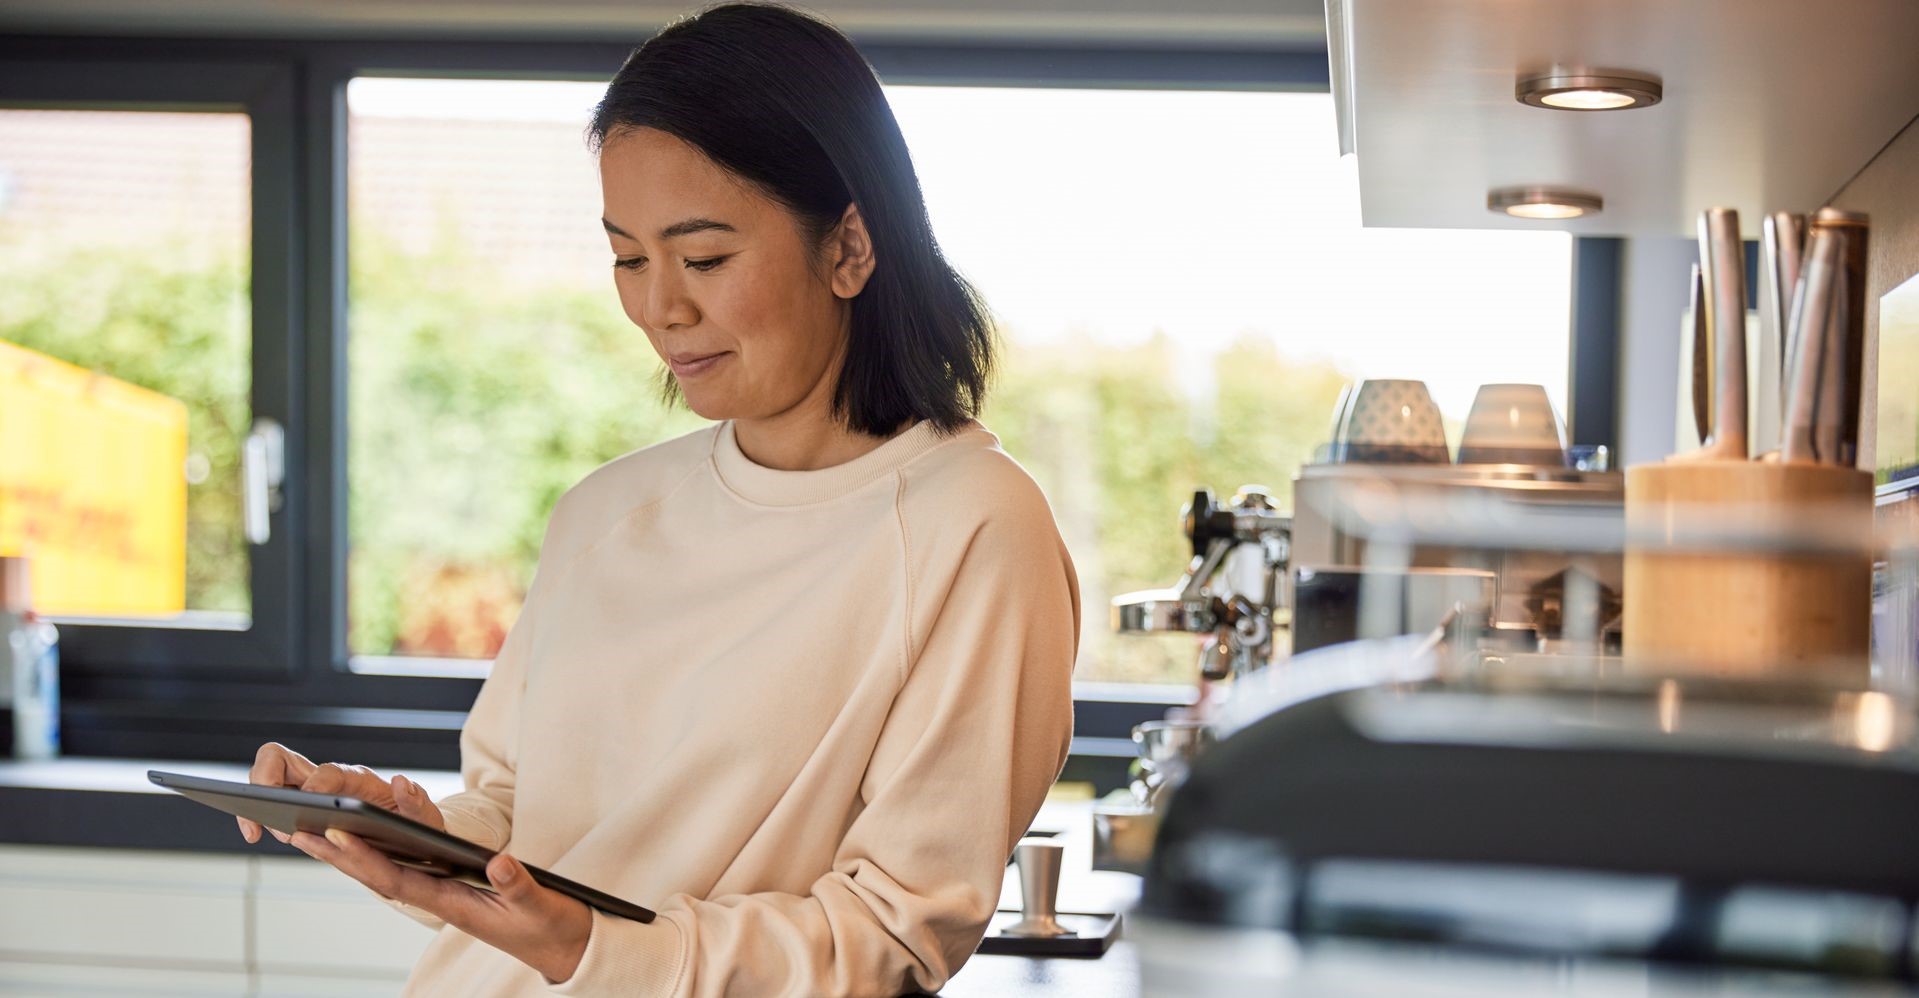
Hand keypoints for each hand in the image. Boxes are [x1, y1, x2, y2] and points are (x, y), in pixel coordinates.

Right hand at [236, 742, 443, 843]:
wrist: (407, 830)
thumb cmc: (414, 820)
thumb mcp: (424, 816)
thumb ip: (416, 802)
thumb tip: (400, 781)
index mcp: (356, 779)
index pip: (326, 772)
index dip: (312, 787)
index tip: (305, 806)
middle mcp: (327, 778)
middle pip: (279, 758)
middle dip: (263, 780)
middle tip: (262, 814)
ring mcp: (306, 790)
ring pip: (266, 778)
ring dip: (254, 801)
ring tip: (255, 831)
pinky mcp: (296, 807)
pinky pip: (267, 802)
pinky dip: (254, 814)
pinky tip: (255, 834)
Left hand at [237, 743, 589, 982]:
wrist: (564, 946)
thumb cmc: (551, 927)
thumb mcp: (541, 906)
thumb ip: (519, 886)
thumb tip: (498, 861)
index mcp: (454, 905)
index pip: (398, 880)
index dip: (365, 858)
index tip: (334, 833)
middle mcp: (441, 900)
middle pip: (379, 876)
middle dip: (340, 855)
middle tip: (299, 830)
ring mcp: (445, 895)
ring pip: (388, 873)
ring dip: (351, 854)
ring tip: (315, 831)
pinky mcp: (454, 889)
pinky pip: (407, 870)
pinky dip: (380, 854)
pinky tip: (363, 841)